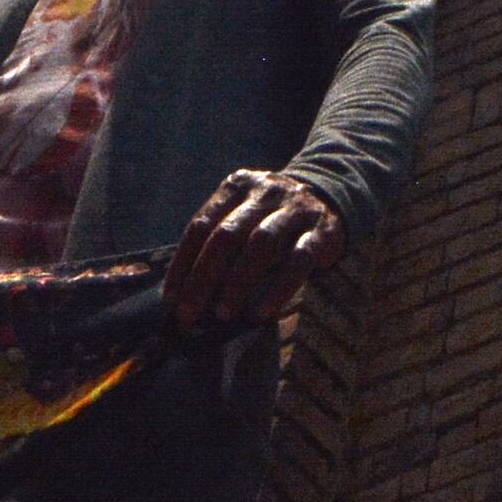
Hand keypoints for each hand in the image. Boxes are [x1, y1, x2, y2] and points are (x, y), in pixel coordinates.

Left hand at [163, 169, 341, 335]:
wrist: (330, 195)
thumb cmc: (271, 218)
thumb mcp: (244, 214)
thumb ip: (218, 241)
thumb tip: (183, 294)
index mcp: (236, 186)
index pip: (201, 225)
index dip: (183, 264)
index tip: (171, 301)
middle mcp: (265, 192)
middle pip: (227, 236)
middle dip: (203, 278)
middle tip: (189, 314)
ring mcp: (295, 209)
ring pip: (261, 244)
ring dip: (238, 283)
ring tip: (223, 314)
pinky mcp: (321, 230)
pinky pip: (298, 261)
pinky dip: (278, 289)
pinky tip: (263, 312)